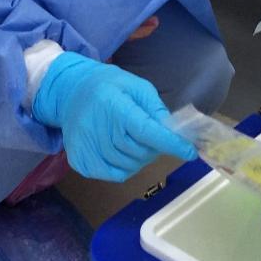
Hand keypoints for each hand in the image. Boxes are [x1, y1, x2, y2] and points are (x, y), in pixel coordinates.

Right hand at [31, 52, 195, 181]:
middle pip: (139, 151)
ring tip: (137, 141)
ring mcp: (87, 148)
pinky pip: (115, 174)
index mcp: (114, 106)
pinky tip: (124, 151)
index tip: (189, 152)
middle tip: (156, 137)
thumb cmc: (109, 87)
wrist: (71, 92)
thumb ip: (155, 108)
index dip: (169, 143)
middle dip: (155, 148)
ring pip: (129, 165)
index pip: (146, 131)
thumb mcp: (137, 86)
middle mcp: (98, 129)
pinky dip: (127, 167)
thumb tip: (172, 131)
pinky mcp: (80, 162)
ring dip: (141, 158)